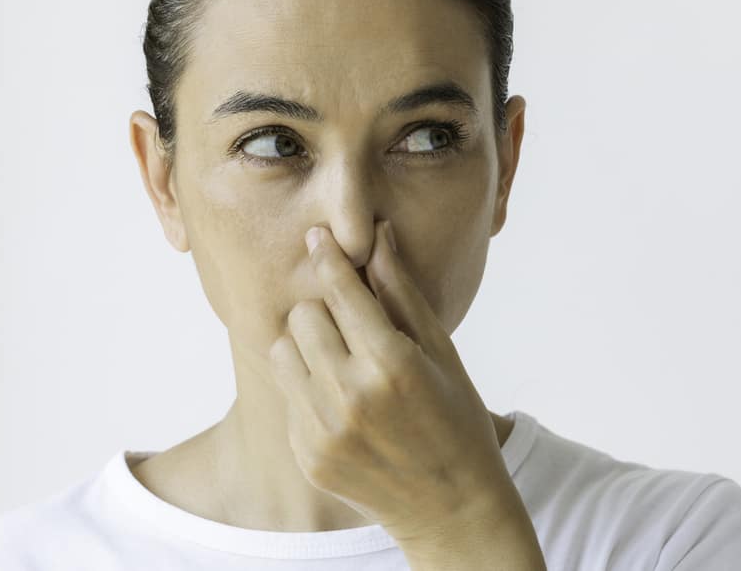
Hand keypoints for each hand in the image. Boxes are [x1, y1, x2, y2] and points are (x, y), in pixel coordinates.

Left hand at [268, 219, 514, 548]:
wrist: (452, 505)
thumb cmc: (458, 417)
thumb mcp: (442, 351)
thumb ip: (402, 294)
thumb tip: (378, 237)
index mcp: (392, 364)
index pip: (341, 292)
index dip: (328, 258)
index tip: (318, 237)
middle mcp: (352, 397)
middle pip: (303, 316)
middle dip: (324, 310)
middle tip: (350, 323)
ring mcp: (325, 431)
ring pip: (282, 353)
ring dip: (307, 347)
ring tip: (341, 361)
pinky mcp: (308, 456)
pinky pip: (288, 397)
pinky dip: (310, 389)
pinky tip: (346, 405)